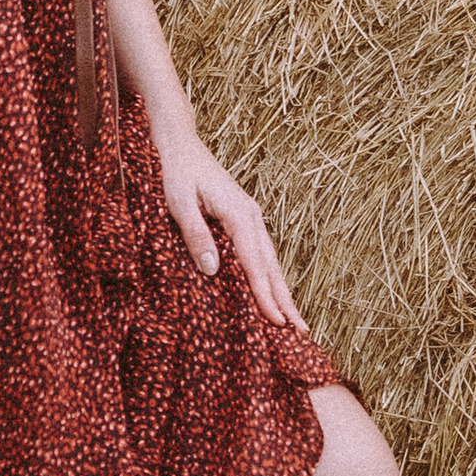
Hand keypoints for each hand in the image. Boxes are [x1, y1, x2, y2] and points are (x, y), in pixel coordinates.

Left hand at [152, 119, 306, 324]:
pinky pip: (261, 251)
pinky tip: (270, 290)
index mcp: (238, 214)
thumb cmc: (174, 170)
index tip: (277, 323)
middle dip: (285, 300)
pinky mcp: (243, 216)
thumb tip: (213, 270)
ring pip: (270, 260)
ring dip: (281, 290)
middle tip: (301, 332)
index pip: (255, 264)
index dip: (265, 296)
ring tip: (293, 319)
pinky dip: (269, 274)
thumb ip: (196, 235)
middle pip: (272, 265)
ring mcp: (250, 215)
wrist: (178, 142)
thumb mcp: (178, 202)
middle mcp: (251, 215)